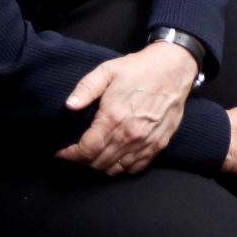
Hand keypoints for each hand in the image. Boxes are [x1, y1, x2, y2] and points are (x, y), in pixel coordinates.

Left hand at [57, 40, 197, 175]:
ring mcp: (146, 141)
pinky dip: (122, 168)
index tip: (61, 153)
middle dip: (83, 161)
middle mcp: (130, 134)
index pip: (87, 150)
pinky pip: (137, 167)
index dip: (70, 155)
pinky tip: (115, 159)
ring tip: (94, 157)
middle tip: (77, 153)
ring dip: (101, 166)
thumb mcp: (108, 70)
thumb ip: (86, 88)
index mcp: (114, 117)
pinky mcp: (159, 143)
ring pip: (117, 168)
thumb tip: (69, 106)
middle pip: (99, 162)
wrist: (175, 67)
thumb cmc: (140, 68)